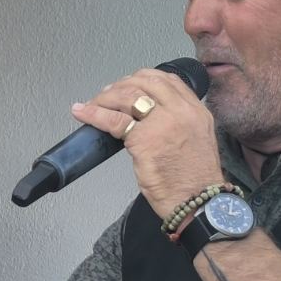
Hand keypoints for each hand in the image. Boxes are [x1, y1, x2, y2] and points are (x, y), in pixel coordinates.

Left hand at [70, 66, 224, 217]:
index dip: (142, 78)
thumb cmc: (193, 180)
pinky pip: (113, 119)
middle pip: (144, 82)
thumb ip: (178, 122)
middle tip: (107, 95)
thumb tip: (148, 117)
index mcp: (196, 110)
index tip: (128, 84)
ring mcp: (163, 122)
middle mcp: (181, 110)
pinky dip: (94, 113)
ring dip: (105, 97)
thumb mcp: (195, 139)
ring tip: (93, 104)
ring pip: (127, 95)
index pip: (167, 80)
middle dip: (121, 85)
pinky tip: (83, 112)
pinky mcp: (144, 138)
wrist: (197, 201)